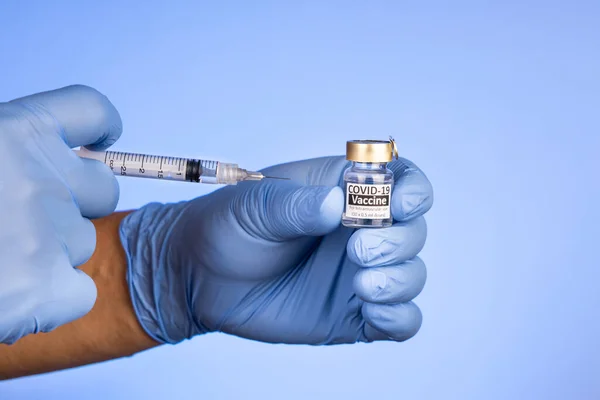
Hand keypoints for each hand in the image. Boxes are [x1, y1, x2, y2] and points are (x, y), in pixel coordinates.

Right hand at [0, 85, 121, 343]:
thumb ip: (5, 160)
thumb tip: (57, 166)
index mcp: (9, 130)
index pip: (90, 111)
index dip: (102, 128)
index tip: (102, 142)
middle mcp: (40, 175)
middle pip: (100, 188)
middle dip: (74, 204)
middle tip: (21, 223)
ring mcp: (47, 232)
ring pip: (80, 243)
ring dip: (47, 255)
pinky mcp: (43, 288)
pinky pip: (79, 294)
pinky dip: (50, 302)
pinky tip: (7, 300)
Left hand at [121, 155, 432, 344]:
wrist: (198, 277)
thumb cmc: (226, 227)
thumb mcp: (253, 205)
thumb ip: (295, 204)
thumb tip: (336, 203)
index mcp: (342, 190)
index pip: (400, 181)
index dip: (412, 190)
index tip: (399, 204)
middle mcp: (359, 229)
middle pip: (413, 230)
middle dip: (398, 240)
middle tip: (358, 249)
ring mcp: (359, 273)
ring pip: (411, 274)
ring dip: (401, 279)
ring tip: (362, 284)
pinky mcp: (352, 313)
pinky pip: (398, 319)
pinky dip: (400, 318)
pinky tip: (371, 312)